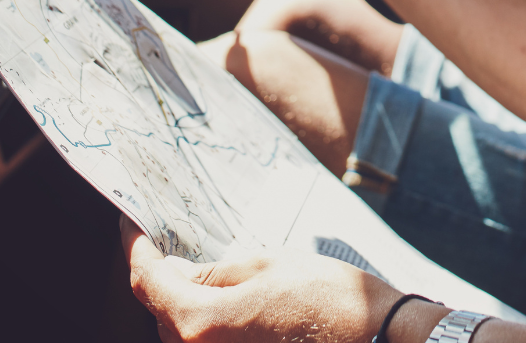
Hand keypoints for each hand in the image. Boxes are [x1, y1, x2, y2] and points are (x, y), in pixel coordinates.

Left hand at [123, 217, 401, 342]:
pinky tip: (217, 295)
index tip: (129, 222)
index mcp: (199, 322)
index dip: (135, 247)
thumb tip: (176, 271)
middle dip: (159, 274)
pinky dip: (202, 317)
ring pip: (180, 328)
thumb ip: (214, 272)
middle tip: (165, 238)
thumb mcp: (266, 265)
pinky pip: (202, 340)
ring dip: (181, 298)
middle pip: (160, 309)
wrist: (370, 337)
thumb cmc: (325, 296)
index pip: (148, 281)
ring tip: (193, 264)